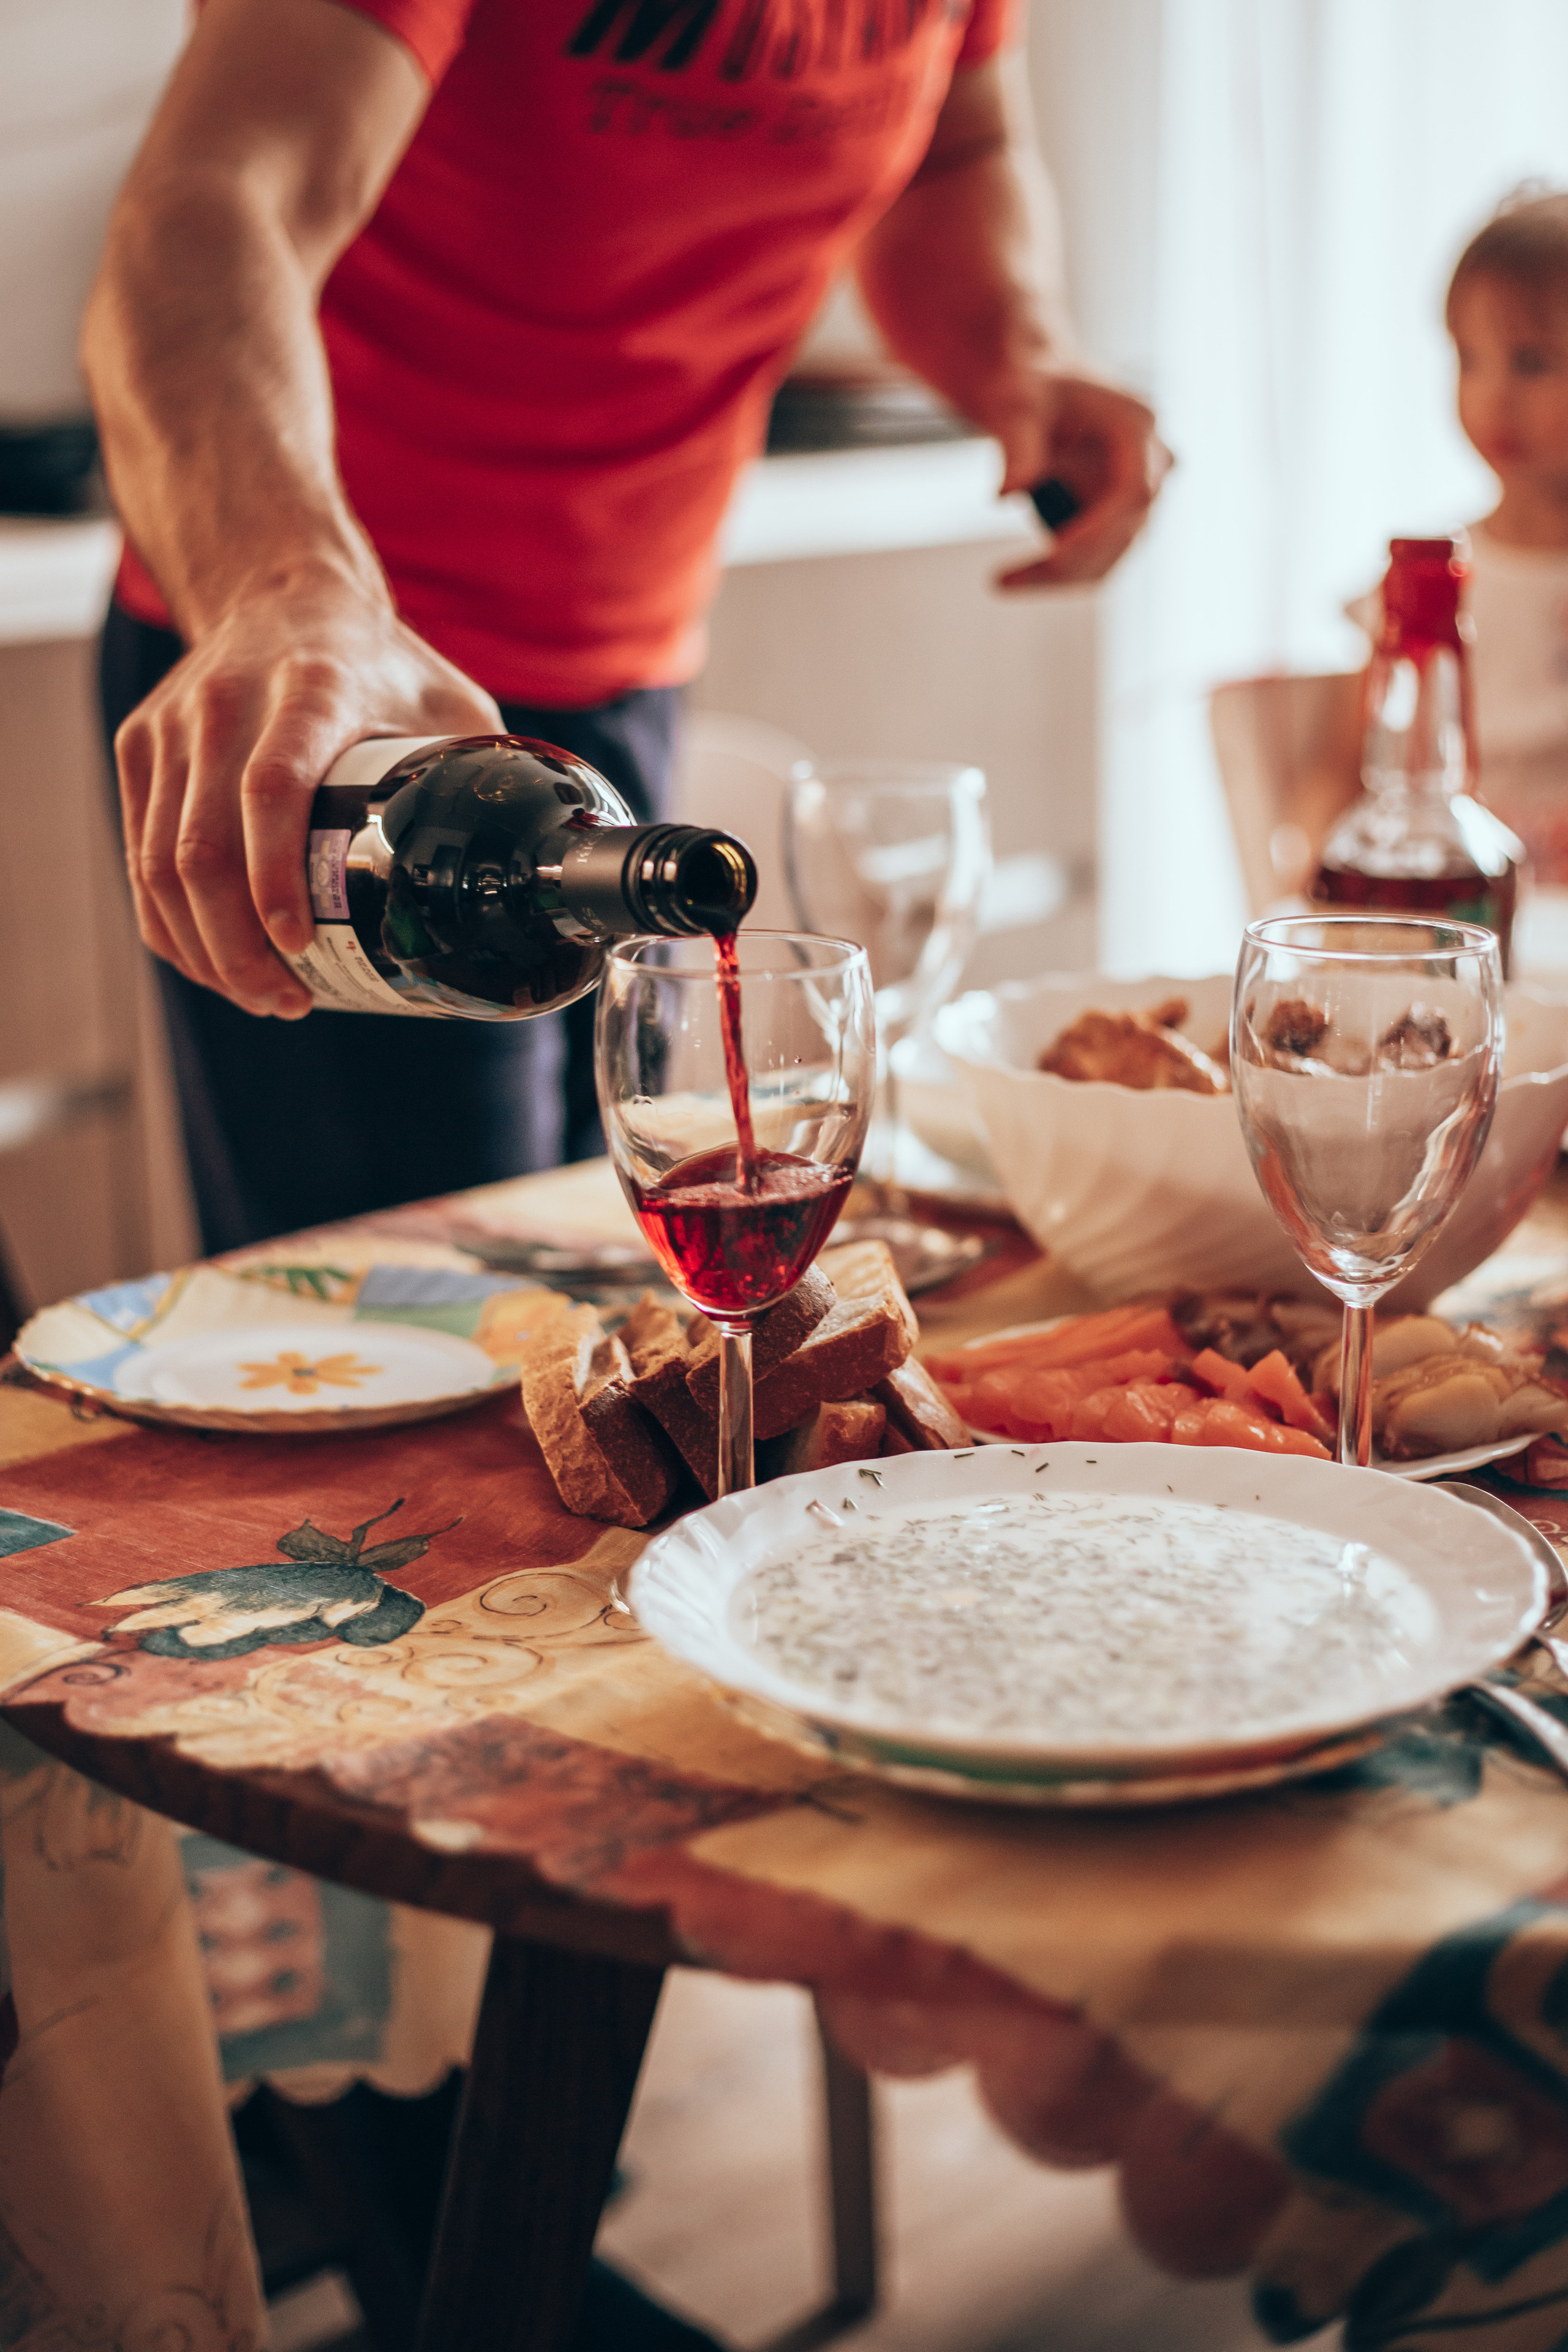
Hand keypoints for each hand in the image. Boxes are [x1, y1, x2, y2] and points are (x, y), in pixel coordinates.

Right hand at [116, 576, 502, 1016]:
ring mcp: (172, 727)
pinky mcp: (141, 747)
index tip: (298, 946)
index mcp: (311, 691)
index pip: (272, 791)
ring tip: (257, 994)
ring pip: (159, 863)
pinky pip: (139, 854)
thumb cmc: (377, 663)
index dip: (275, 879)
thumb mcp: (448, 701)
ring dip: (203, 948)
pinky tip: (211, 961)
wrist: (281, 589)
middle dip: (237, 946)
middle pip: (202, 848)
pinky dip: (169, 921)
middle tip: (284, 1000)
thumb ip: (487, 777)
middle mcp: (226, 704)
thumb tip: (540, 869)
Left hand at [990, 371, 1171, 590]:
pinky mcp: (1123, 520)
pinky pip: (1098, 561)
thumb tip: (1004, 495)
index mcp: (1137, 425)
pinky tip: (1013, 578)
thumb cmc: (1025, 388)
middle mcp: (1153, 462)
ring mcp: (1142, 495)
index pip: (1134, 493)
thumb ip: (1015, 443)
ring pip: (1112, 556)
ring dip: (1059, 579)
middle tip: (1004, 583)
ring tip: (1002, 582)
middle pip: (1125, 533)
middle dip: (1067, 566)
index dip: (1096, 532)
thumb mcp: (1014, 405)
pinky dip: (1059, 575)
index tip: (1050, 556)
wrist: (1033, 390)